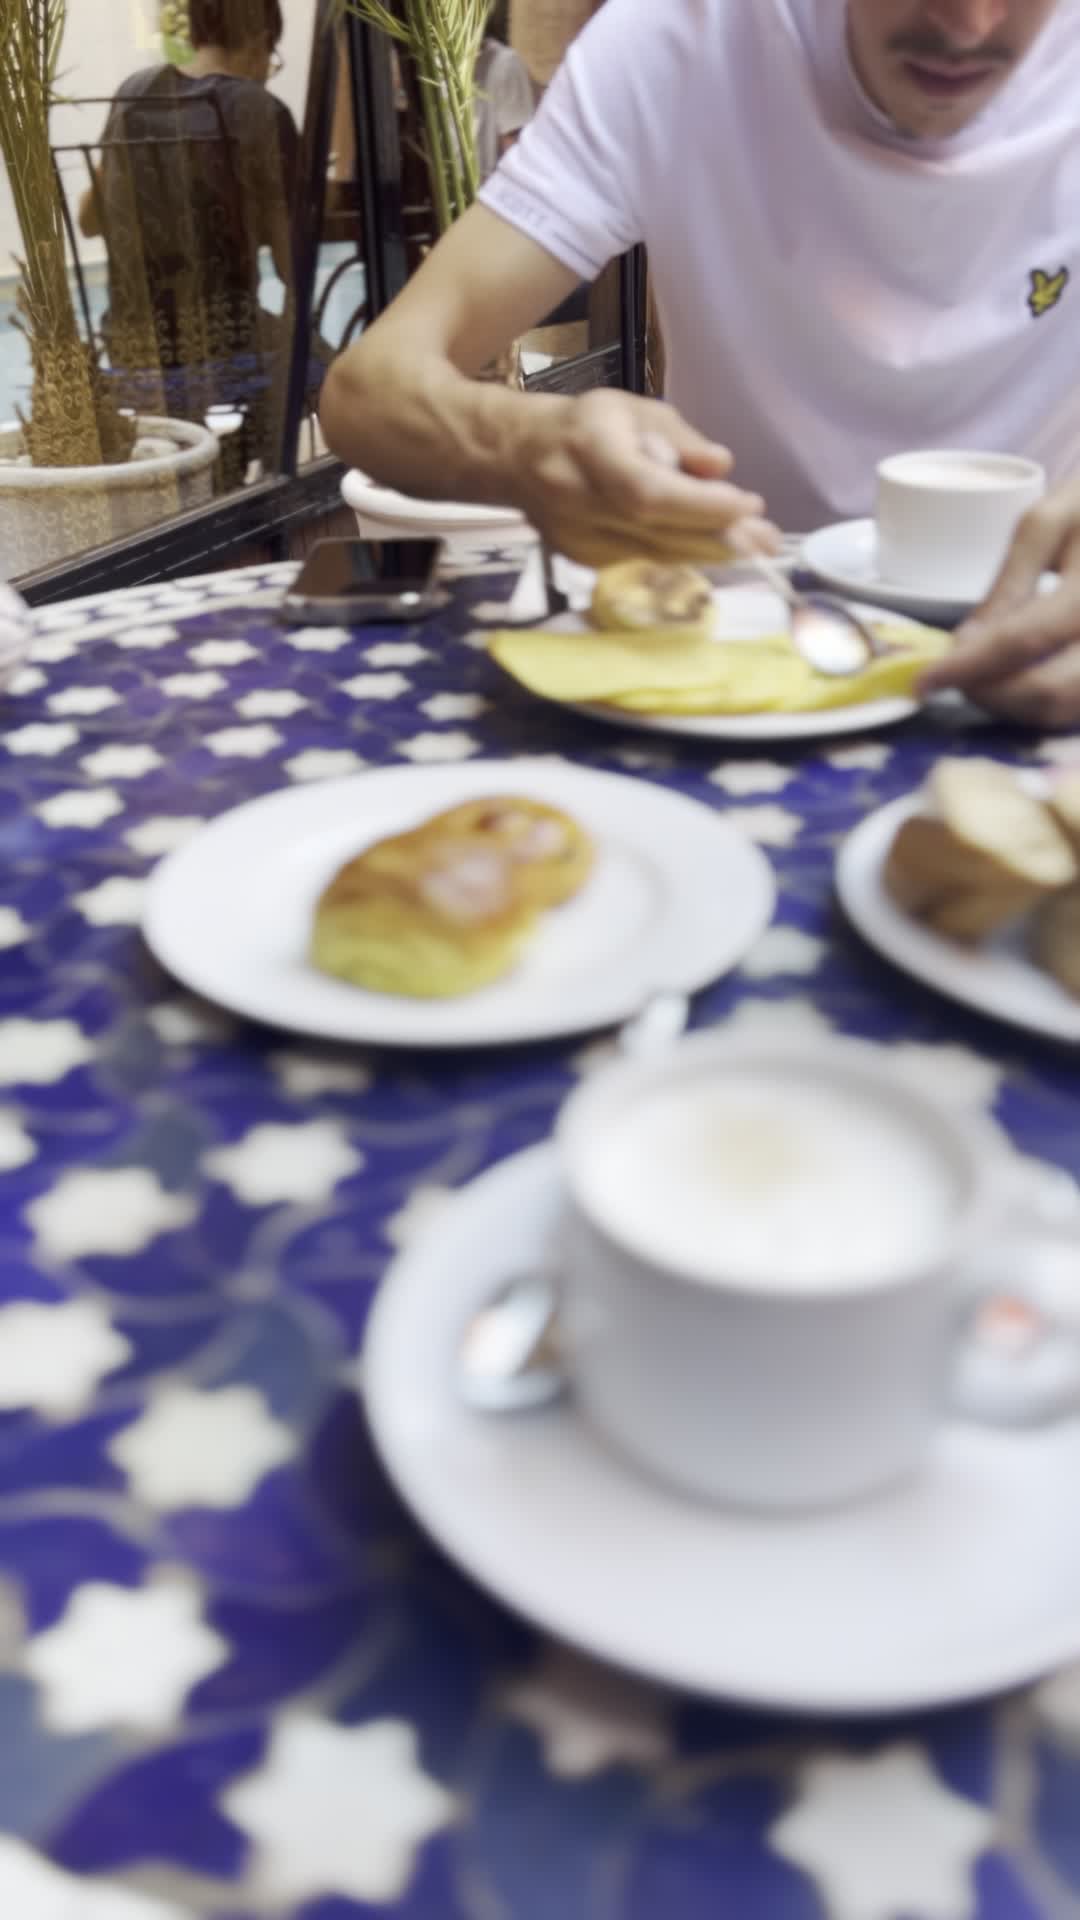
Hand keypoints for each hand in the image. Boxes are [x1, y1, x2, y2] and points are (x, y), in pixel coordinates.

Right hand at [506, 389, 779, 567]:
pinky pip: (645, 561)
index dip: (699, 505)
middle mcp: (580, 500)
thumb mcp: (633, 411)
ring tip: (757, 545)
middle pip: (658, 532)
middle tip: (769, 539)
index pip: (648, 491)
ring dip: (711, 551)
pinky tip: (713, 545)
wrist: (516, 458)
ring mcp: (579, 539)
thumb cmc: (586, 426)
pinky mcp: (584, 561)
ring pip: (657, 553)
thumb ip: (680, 438)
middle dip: (720, 536)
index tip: (746, 505)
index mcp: (589, 450)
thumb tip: (721, 467)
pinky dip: (683, 553)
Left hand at [920, 479, 1079, 728]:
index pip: (1021, 642)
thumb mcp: (1049, 523)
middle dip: (989, 694)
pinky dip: (1043, 705)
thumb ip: (1010, 584)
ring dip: (1014, 706)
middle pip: (1049, 692)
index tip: (923, 681)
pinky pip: (1079, 707)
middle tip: (955, 679)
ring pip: (1066, 710)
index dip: (966, 667)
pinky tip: (1019, 679)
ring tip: (983, 677)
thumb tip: (969, 643)